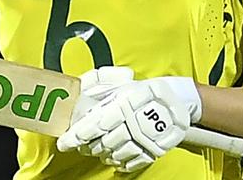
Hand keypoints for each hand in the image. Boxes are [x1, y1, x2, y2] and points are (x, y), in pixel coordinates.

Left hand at [57, 69, 200, 172]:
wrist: (177, 99)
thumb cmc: (145, 89)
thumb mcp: (121, 80)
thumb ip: (100, 83)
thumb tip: (80, 90)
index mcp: (122, 104)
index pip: (93, 126)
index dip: (76, 136)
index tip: (64, 142)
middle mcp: (132, 124)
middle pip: (101, 143)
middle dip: (88, 145)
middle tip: (82, 144)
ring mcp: (143, 139)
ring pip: (114, 154)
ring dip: (103, 153)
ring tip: (99, 148)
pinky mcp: (153, 150)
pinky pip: (131, 162)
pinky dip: (120, 162)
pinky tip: (116, 157)